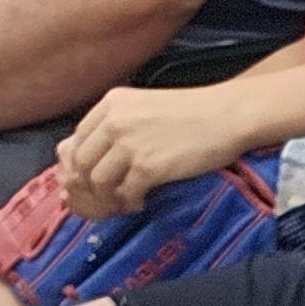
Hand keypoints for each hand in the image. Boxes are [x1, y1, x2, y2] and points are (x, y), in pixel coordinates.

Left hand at [54, 78, 248, 216]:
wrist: (226, 116)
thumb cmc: (194, 113)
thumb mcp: (146, 106)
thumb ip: (121, 122)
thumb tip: (103, 153)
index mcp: (112, 103)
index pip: (78, 138)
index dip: (82, 164)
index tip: (96, 177)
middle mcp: (114, 121)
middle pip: (82, 162)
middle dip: (90, 185)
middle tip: (108, 194)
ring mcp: (130, 144)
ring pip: (97, 181)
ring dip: (108, 197)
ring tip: (125, 199)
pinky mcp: (149, 167)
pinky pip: (124, 193)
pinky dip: (129, 202)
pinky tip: (141, 201)